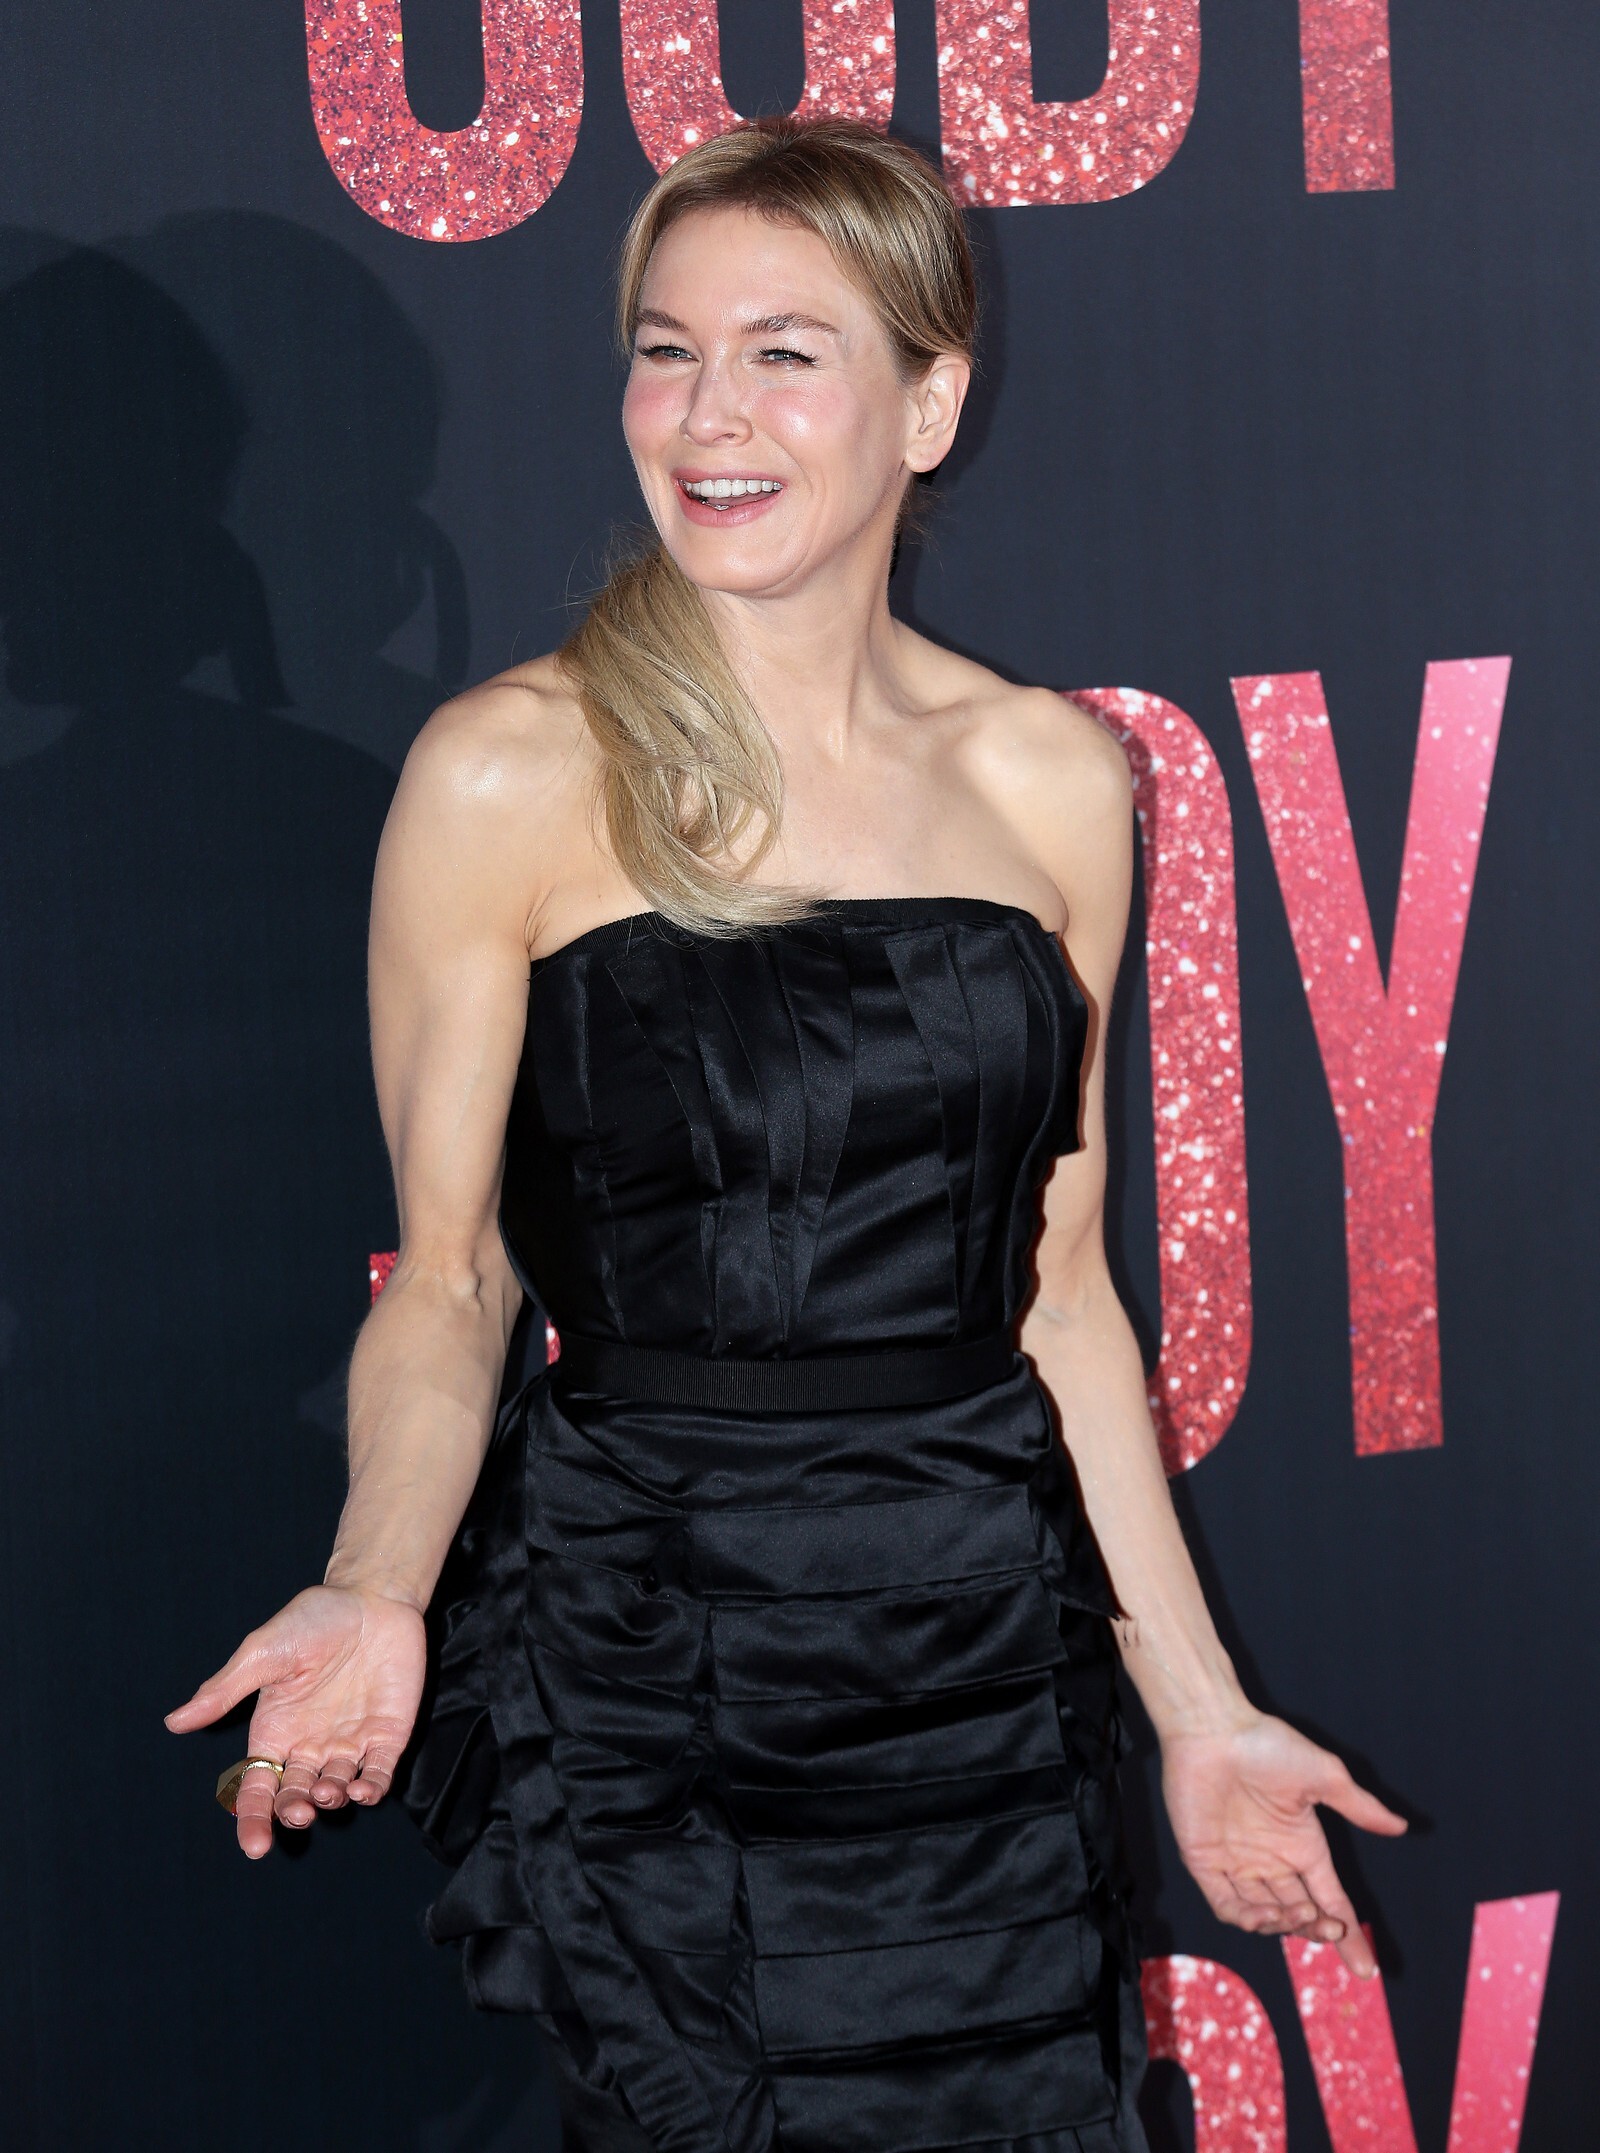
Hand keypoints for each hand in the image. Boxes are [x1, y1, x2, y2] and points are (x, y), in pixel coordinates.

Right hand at [165, 1585, 426, 1859]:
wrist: (371, 1596)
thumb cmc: (313, 1619)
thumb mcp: (263, 1651)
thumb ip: (225, 1690)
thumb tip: (174, 1722)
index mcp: (274, 1731)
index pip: (256, 1787)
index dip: (253, 1819)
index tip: (255, 1845)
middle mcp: (308, 1745)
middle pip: (293, 1796)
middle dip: (292, 1812)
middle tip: (297, 1811)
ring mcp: (348, 1742)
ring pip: (334, 1791)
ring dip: (329, 1801)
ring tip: (326, 1792)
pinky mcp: (386, 1735)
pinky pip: (377, 1774)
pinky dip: (370, 1790)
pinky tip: (363, 1789)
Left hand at [1160, 1711, 1406, 1977]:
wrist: (1213, 1728)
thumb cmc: (1267, 1745)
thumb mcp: (1324, 1776)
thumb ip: (1360, 1807)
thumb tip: (1402, 1827)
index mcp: (1302, 1845)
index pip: (1331, 1900)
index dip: (1348, 1934)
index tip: (1366, 1968)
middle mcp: (1272, 1860)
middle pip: (1301, 1914)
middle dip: (1317, 1929)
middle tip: (1329, 1927)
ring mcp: (1238, 1863)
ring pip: (1265, 1917)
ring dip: (1284, 1926)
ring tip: (1296, 1914)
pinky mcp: (1204, 1861)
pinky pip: (1225, 1906)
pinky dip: (1245, 1919)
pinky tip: (1263, 1914)